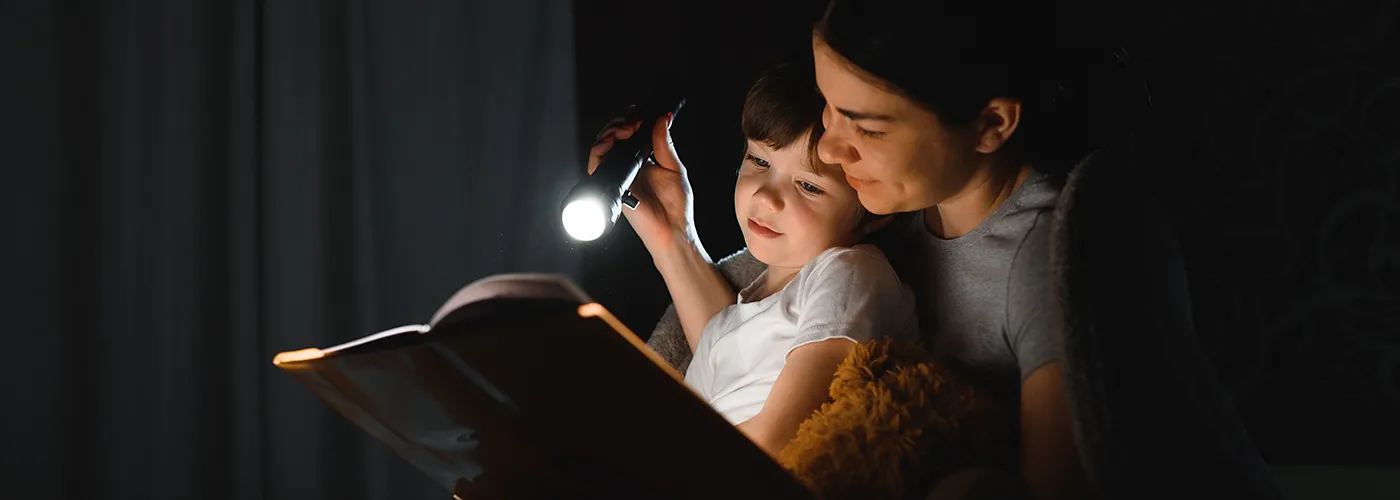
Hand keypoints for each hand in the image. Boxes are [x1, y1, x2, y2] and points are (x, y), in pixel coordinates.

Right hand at [587, 113, 694, 254]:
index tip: (638, 113)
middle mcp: (629, 167)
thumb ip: (665, 143)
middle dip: (619, 123)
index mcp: (643, 161)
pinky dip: (600, 149)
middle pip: (612, 138)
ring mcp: (619, 176)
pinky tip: (614, 141)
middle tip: (633, 120)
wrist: (673, 229)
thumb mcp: (674, 168)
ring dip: (611, 132)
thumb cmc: (676, 206)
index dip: (629, 121)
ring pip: (602, 147)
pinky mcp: (612, 185)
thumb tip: (661, 119)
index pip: (628, 135)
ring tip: (627, 128)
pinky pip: (597, 164)